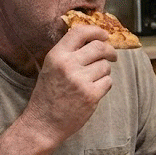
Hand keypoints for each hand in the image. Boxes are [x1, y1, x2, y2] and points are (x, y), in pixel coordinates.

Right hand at [21, 25, 117, 144]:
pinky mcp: (91, 95)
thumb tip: (94, 40)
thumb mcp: (50, 68)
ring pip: (105, 66)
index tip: (104, 35)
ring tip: (92, 81)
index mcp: (56, 56)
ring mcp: (80, 80)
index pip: (80, 32)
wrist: (43, 123)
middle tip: (112, 55)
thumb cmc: (48, 95)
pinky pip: (108, 82)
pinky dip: (104, 85)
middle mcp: (68, 65)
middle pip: (99, 47)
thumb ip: (68, 53)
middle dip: (109, 50)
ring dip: (104, 72)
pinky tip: (93, 91)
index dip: (96, 31)